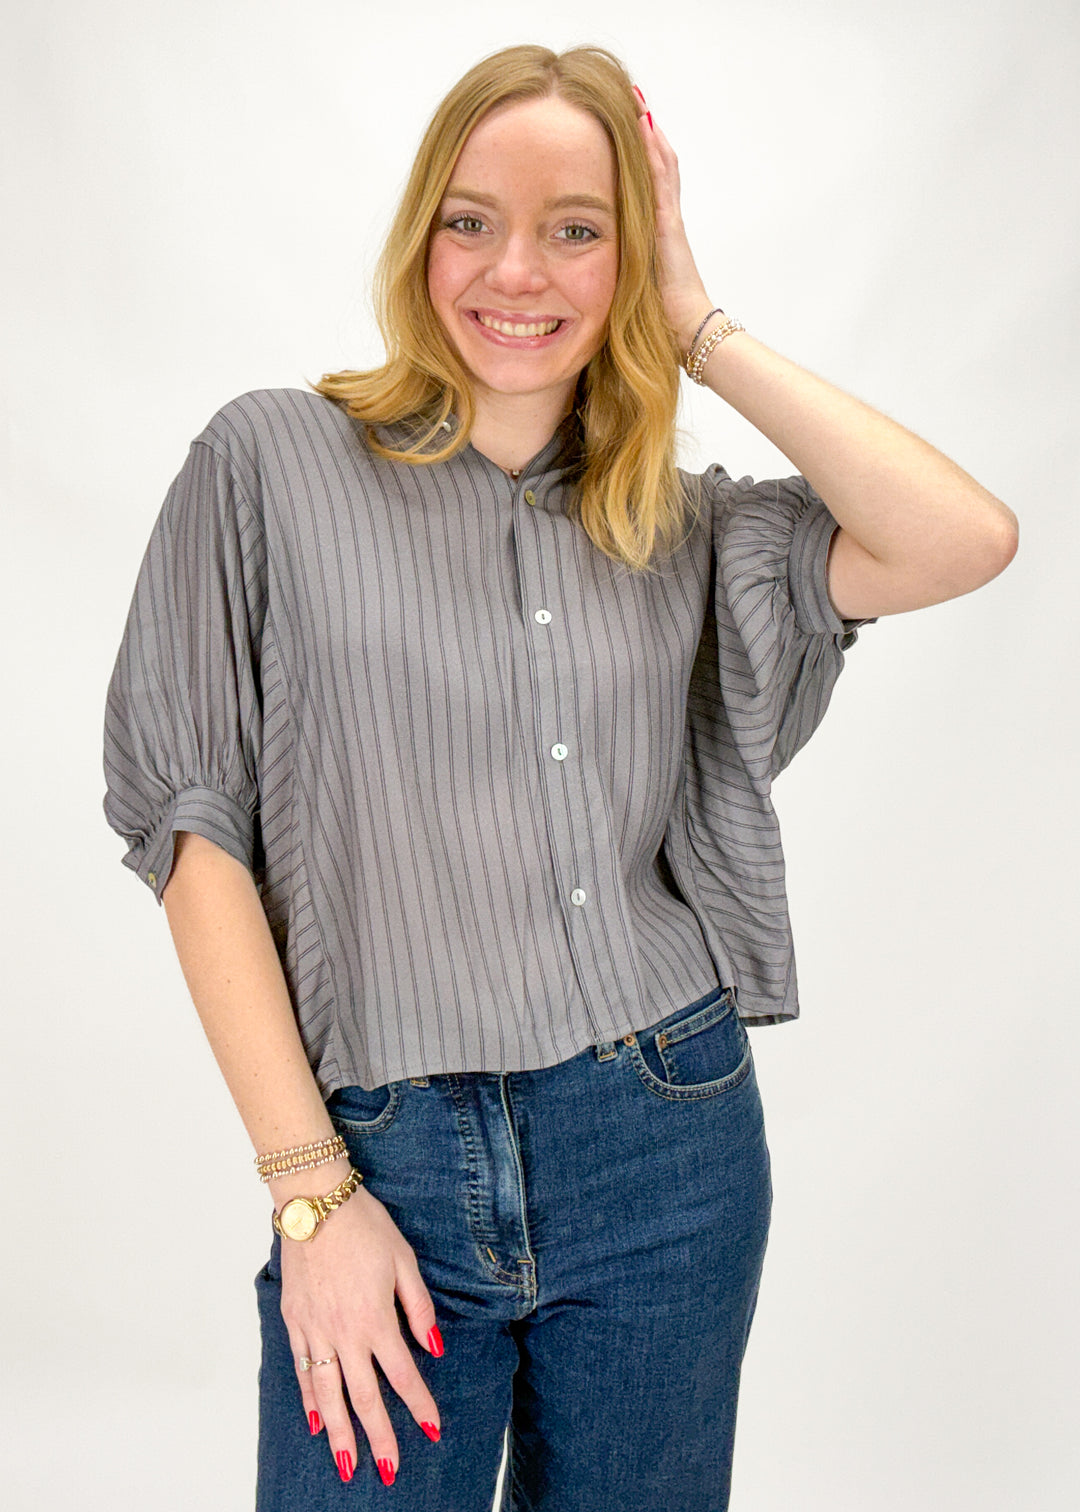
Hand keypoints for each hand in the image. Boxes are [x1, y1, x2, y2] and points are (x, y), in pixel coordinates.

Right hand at [278, 1183, 443, 1485]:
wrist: (315, 1203)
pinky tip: (315, 1421)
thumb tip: (435, 1348)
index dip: (419, 1404)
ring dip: (339, 1433)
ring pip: (328, 1394)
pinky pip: (303, 1370)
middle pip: (363, 1397)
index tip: (432, 1429)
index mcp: (376, 1319)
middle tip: (388, 1472)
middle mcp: (344, 1333)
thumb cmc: (365, 1226)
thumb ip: (420, 1308)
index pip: (402, 1375)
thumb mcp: (404, 1260)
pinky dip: (309, 1399)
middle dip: (379, 1437)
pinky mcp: (294, 1321)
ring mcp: (315, 1330)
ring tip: (347, 1464)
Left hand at [632, 85, 716, 358]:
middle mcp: (665, 223)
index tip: (623, 132)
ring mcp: (669, 221)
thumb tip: (586, 281)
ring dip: (649, 134)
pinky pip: (660, 180)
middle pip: (657, 168)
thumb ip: (617, 279)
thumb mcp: (632, 292)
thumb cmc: (662, 323)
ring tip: (637, 101)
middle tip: (631, 101)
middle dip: (644, 137)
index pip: (647, 188)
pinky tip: (644, 128)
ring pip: (661, 166)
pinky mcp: (669, 226)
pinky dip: (653, 153)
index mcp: (655, 237)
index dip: (638, 159)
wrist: (688, 333)